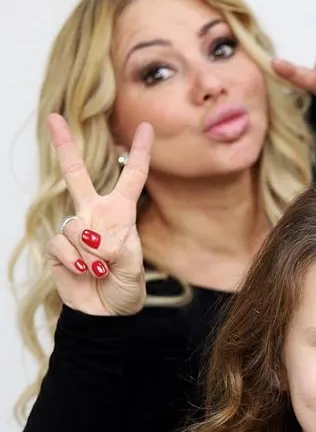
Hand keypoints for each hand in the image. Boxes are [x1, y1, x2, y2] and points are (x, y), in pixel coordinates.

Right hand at [45, 115, 152, 315]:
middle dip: (64, 147)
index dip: (140, 153)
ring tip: (100, 271)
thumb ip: (119, 251)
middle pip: (76, 176)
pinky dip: (75, 261)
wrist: (106, 314)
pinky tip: (82, 272)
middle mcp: (94, 216)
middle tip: (53, 118)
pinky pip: (62, 245)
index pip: (132, 178)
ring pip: (76, 228)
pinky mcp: (57, 248)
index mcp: (121, 214)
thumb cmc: (125, 288)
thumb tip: (96, 242)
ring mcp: (74, 231)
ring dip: (91, 254)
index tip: (146, 126)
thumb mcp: (134, 269)